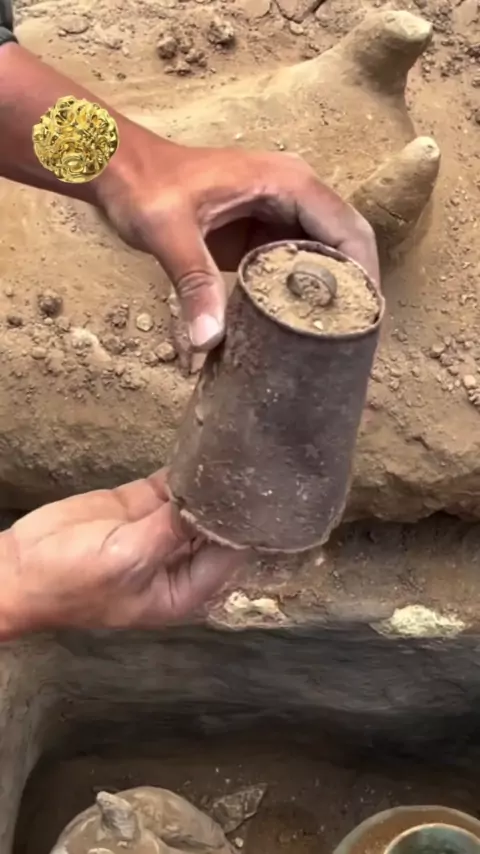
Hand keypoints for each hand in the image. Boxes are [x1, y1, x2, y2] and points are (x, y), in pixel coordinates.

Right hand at [1, 470, 241, 636]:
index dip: (244, 525)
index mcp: (184, 590)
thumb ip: (171, 530)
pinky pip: (171, 486)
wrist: (18, 567)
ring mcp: (159, 530)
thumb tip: (211, 505)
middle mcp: (178, 561)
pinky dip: (184, 469)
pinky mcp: (139, 506)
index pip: (229, 555)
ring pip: (195, 502)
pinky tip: (203, 447)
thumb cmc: (71, 581)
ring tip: (236, 448)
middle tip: (257, 462)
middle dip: (231, 500)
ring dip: (209, 481)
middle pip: (216, 527)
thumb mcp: (126, 558)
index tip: (262, 492)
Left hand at [100, 129, 379, 349]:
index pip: (348, 229)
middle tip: (350, 341)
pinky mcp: (263, 233)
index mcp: (287, 182)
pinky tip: (298, 327)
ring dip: (330, 293)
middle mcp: (294, 194)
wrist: (120, 170)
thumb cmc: (146, 187)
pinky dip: (301, 292)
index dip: (363, 275)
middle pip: (345, 244)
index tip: (363, 322)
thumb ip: (194, 284)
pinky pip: (297, 263)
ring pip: (324, 255)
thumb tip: (209, 342)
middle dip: (353, 289)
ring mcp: (280, 213)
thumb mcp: (168, 233)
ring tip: (332, 340)